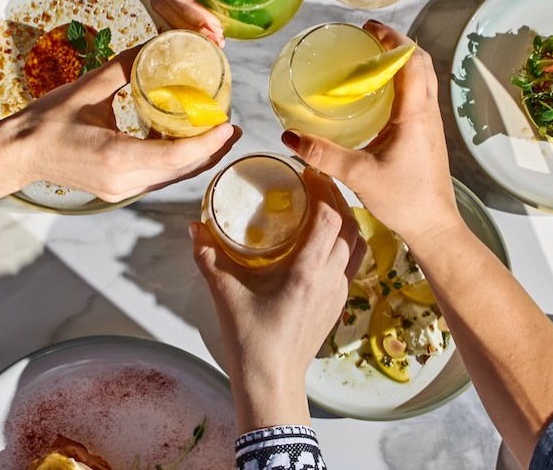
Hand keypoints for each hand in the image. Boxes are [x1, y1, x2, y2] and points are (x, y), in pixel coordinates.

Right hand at [0, 47, 239, 225]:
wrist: (16, 154)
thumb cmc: (46, 121)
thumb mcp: (90, 88)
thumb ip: (128, 66)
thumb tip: (159, 41)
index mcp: (119, 158)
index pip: (178, 156)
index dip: (209, 142)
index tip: (229, 123)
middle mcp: (125, 181)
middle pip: (182, 171)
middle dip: (212, 150)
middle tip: (233, 126)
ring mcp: (121, 190)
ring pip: (172, 178)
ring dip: (197, 158)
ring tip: (218, 134)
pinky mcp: (117, 190)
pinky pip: (157, 177)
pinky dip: (176, 161)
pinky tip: (184, 141)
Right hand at [191, 167, 360, 428]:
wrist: (274, 381)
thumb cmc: (251, 342)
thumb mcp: (225, 295)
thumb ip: (209, 258)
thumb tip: (195, 228)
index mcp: (306, 273)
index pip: (330, 218)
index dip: (324, 189)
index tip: (309, 171)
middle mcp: (330, 279)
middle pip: (349, 224)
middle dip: (336, 195)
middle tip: (316, 179)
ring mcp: (339, 291)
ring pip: (356, 242)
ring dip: (346, 217)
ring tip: (325, 202)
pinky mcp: (340, 302)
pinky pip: (352, 260)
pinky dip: (345, 239)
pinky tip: (326, 236)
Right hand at [279, 21, 458, 244]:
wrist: (435, 227)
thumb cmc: (404, 200)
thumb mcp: (359, 175)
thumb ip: (323, 155)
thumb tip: (289, 136)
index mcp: (415, 113)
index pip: (410, 60)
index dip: (391, 38)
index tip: (368, 28)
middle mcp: (428, 112)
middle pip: (421, 63)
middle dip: (396, 45)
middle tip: (367, 39)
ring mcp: (432, 123)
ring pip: (423, 78)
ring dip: (402, 62)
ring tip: (371, 60)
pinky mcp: (429, 135)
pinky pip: (420, 95)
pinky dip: (403, 82)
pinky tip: (379, 95)